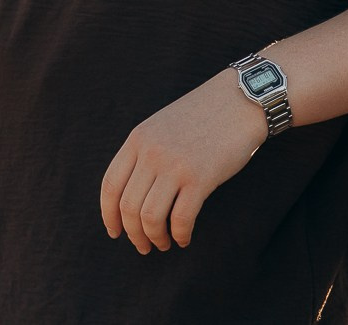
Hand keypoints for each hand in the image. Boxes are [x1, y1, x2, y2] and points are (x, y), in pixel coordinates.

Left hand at [100, 68, 267, 252]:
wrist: (239, 101)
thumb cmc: (203, 116)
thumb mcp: (161, 126)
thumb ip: (144, 153)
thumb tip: (133, 193)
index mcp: (137, 139)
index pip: (110, 185)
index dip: (108, 215)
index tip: (115, 232)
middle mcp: (151, 152)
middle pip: (128, 207)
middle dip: (133, 234)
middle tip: (143, 246)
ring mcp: (174, 165)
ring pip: (150, 217)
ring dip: (154, 238)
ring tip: (163, 243)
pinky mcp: (200, 178)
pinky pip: (181, 218)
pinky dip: (179, 235)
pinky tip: (184, 238)